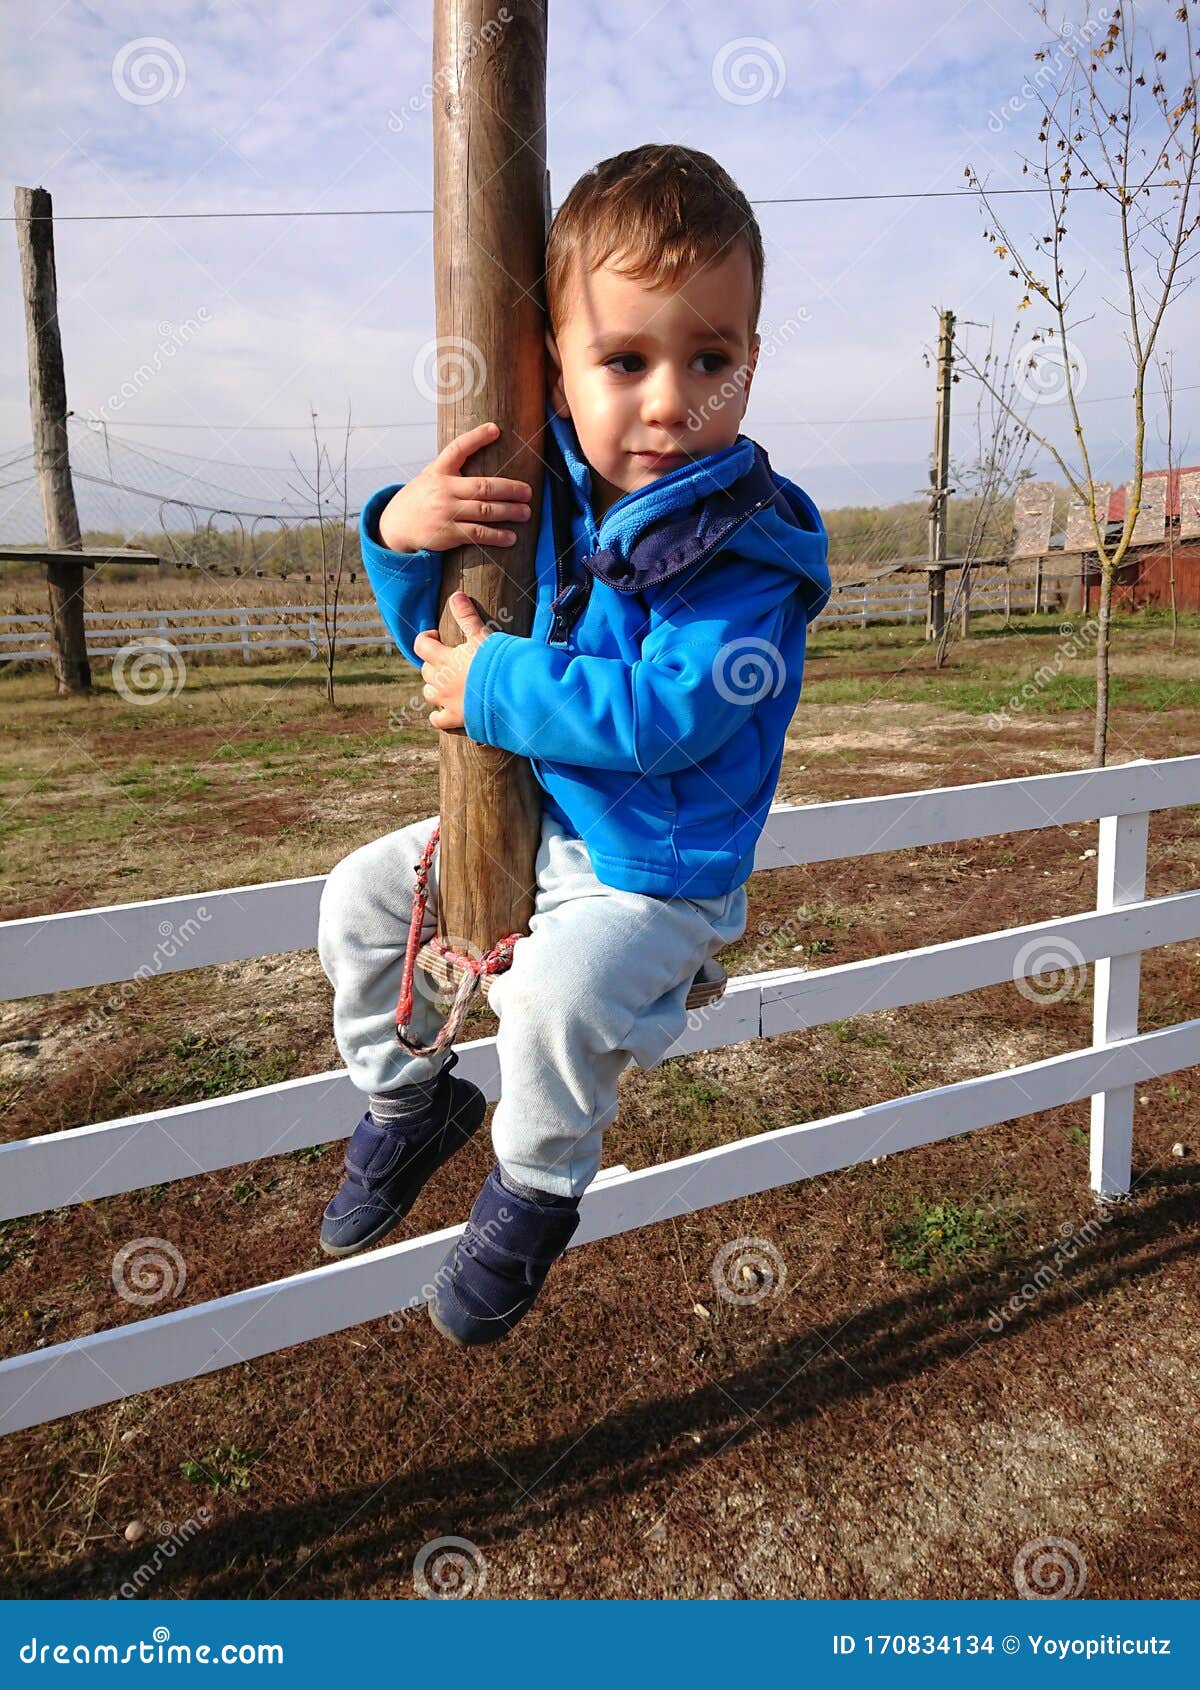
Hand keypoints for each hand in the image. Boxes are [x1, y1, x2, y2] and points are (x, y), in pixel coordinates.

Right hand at [378, 422, 533, 552]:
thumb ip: (452, 468)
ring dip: (509, 512)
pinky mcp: (448, 533)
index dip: (476, 438)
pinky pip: (478, 534)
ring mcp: (446, 512)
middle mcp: (443, 490)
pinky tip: (511, 537)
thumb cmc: (421, 498)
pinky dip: (497, 536)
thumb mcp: (430, 476)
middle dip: (509, 489)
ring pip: (485, 511)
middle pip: (483, 487)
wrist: (396, 526)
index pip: (458, 448)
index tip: (495, 429)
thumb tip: (482, 450)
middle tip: (528, 492)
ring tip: (525, 512)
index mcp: (439, 470)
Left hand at [412, 592, 495, 732]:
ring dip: (434, 687)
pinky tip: (447, 710)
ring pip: (428, 694)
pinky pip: (437, 720)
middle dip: (433, 663)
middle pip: (425, 670)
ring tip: (449, 683)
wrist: (510, 694)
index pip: (421, 646)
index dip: (427, 639)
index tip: (439, 637)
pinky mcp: (456, 719)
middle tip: (450, 659)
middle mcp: (440, 681)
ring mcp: (446, 702)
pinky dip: (439, 715)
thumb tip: (456, 595)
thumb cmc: (498, 662)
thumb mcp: (483, 636)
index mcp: (444, 659)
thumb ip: (468, 617)